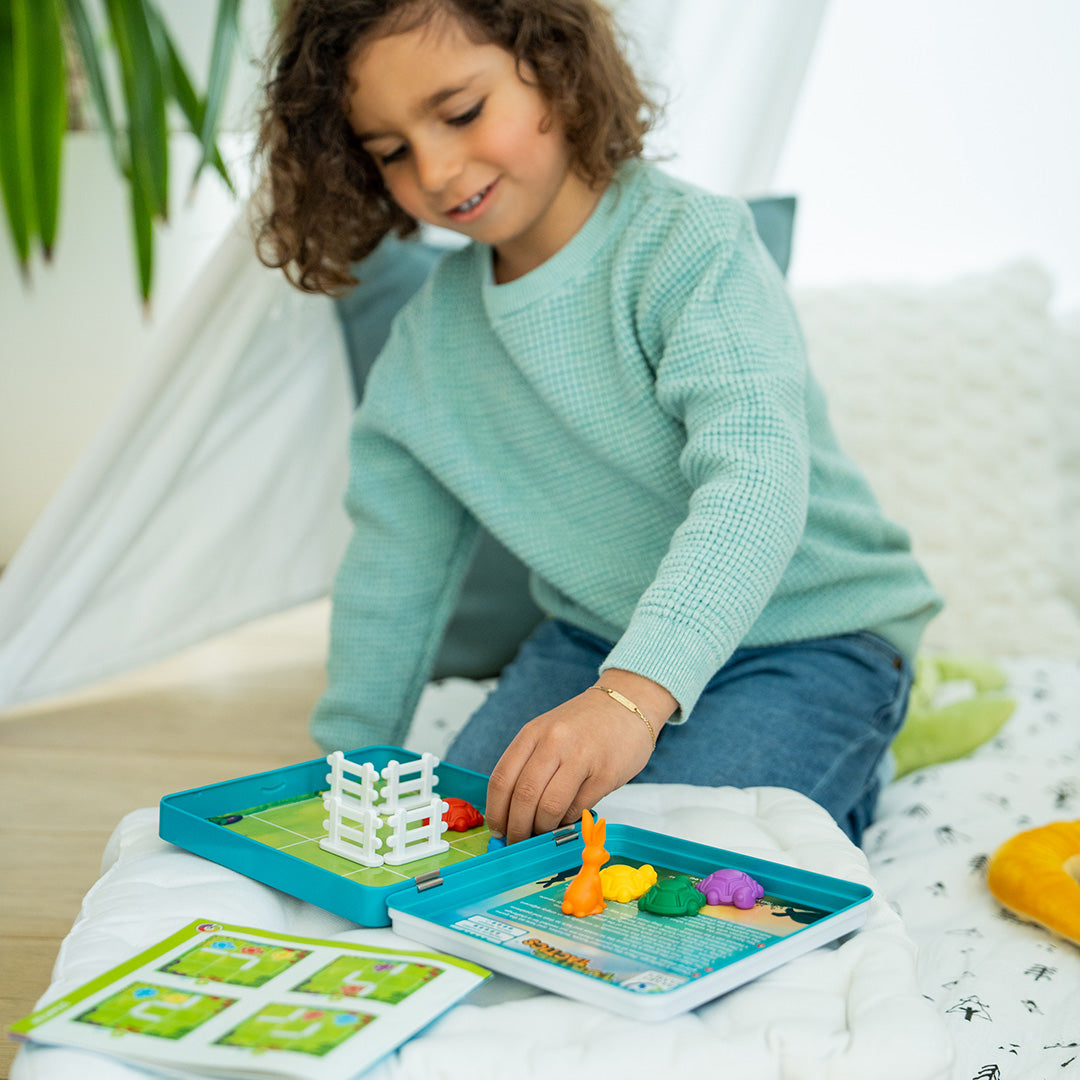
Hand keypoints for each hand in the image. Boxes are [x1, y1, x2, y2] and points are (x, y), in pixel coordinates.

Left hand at [484, 670, 675, 843]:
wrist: (626, 704)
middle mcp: (554, 742)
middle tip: (518, 842)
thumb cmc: (584, 724)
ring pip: (549, 807)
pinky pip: (578, 808)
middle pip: (524, 797)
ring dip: (542, 830)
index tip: (498, 829)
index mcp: (533, 732)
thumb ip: (529, 765)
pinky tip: (567, 819)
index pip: (502, 779)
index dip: (495, 811)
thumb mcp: (547, 732)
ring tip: (542, 834)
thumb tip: (511, 812)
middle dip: (517, 828)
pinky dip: (568, 821)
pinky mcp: (606, 774)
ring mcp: (581, 757)